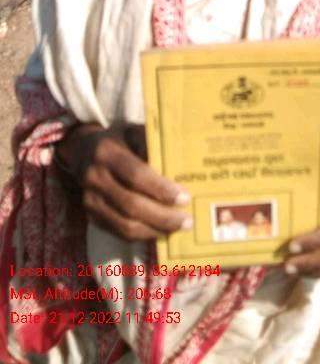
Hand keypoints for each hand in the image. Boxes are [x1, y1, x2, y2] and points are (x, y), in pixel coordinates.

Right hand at [55, 123, 191, 241]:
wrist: (82, 151)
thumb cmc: (119, 140)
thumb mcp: (134, 133)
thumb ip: (153, 146)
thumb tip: (181, 167)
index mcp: (108, 152)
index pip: (136, 175)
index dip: (161, 189)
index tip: (185, 198)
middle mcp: (95, 177)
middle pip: (131, 205)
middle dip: (163, 217)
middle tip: (188, 221)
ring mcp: (90, 200)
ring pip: (125, 225)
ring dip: (155, 230)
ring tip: (178, 229)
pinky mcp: (91, 216)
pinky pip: (119, 232)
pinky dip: (142, 235)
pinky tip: (160, 231)